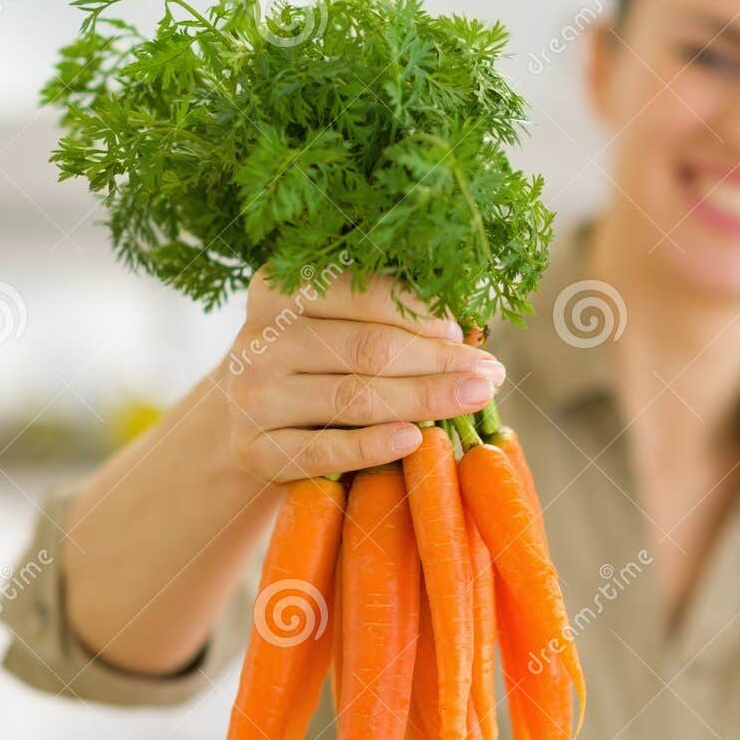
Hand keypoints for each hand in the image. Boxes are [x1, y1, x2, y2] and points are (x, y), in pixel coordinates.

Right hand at [223, 269, 505, 484]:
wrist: (250, 431)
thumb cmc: (313, 369)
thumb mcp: (334, 330)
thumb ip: (382, 319)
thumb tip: (467, 331)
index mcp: (278, 289)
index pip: (361, 294)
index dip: (420, 313)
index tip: (464, 332)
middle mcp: (259, 339)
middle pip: (368, 348)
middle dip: (439, 362)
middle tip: (489, 374)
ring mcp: (253, 397)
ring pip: (355, 397)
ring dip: (425, 399)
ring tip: (475, 400)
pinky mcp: (256, 450)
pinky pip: (325, 449)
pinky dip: (375, 445)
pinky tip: (417, 440)